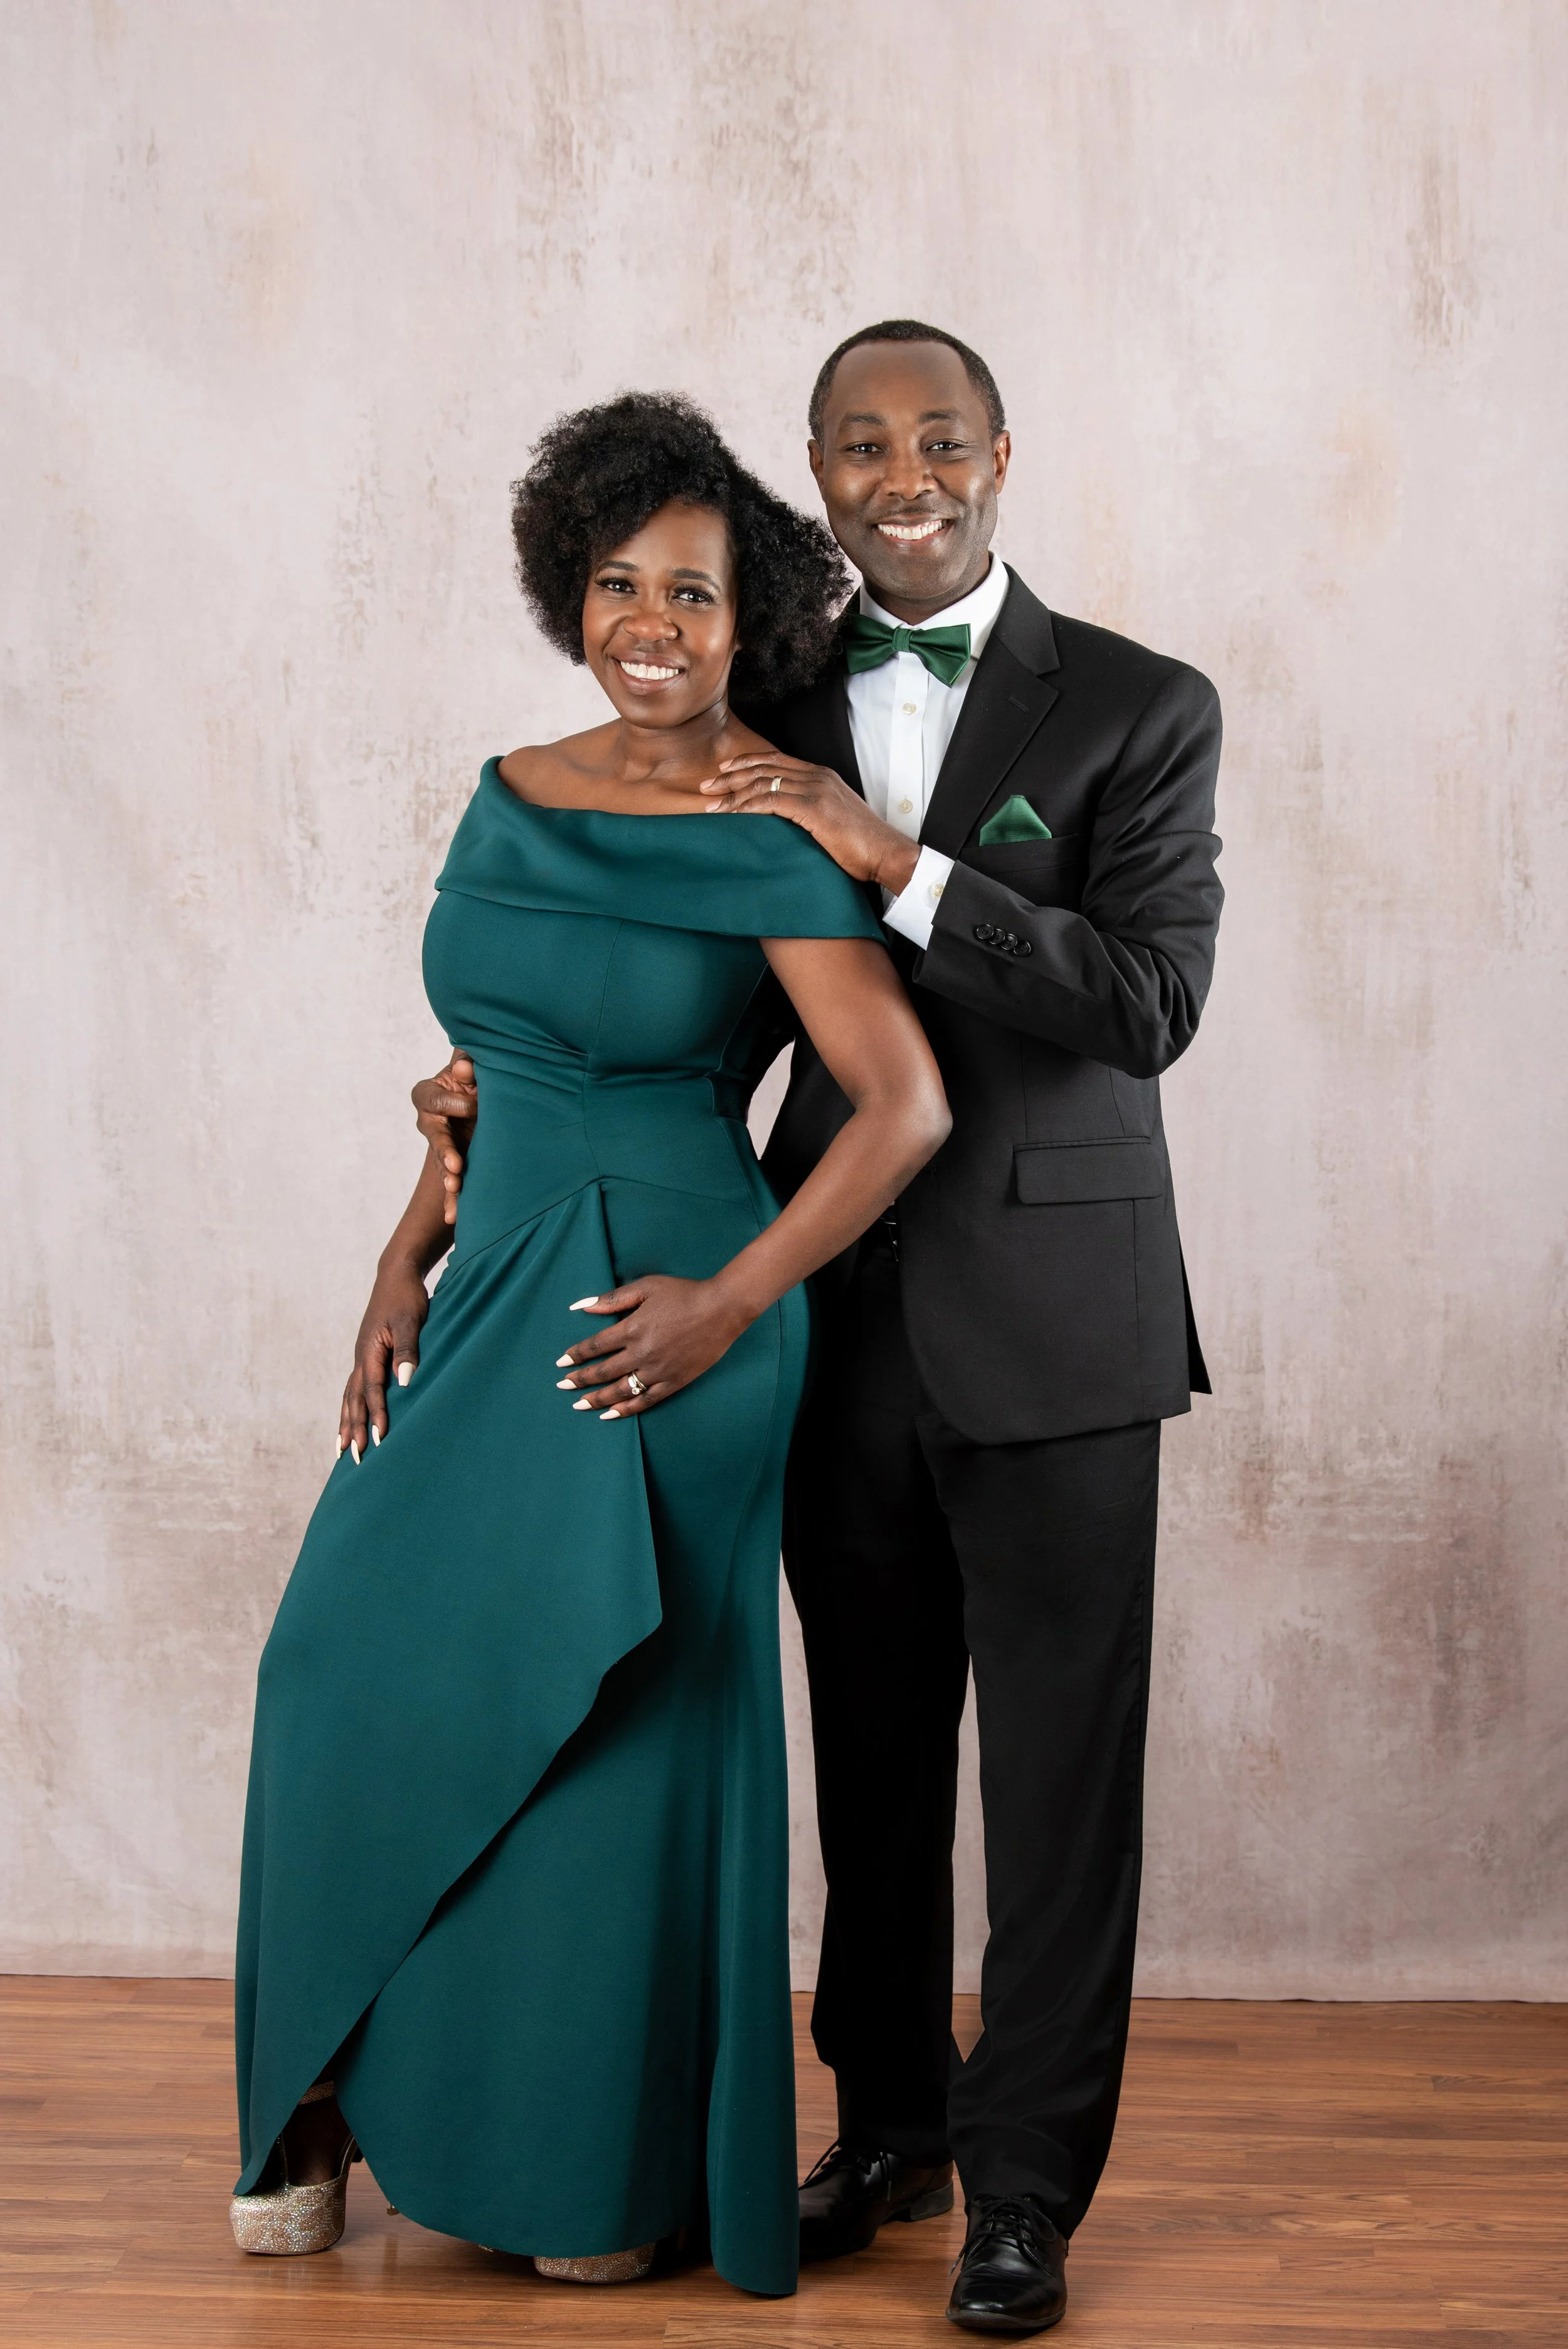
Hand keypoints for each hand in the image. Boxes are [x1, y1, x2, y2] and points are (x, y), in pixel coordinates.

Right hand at [339, 1257, 429, 1459]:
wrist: (396, 1275)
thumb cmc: (407, 1297)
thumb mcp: (410, 1321)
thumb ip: (407, 1350)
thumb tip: (404, 1381)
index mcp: (370, 1350)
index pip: (372, 1391)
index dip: (376, 1416)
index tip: (379, 1441)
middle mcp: (361, 1357)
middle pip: (353, 1400)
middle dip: (353, 1430)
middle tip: (354, 1458)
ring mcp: (361, 1357)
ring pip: (349, 1397)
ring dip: (346, 1423)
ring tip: (341, 1450)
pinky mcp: (366, 1356)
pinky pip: (353, 1388)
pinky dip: (350, 1408)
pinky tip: (350, 1420)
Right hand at [412, 1051, 476, 1224]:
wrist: (491, 1099)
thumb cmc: (480, 1078)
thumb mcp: (476, 1070)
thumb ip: (469, 1067)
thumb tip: (464, 1069)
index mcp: (429, 1094)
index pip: (433, 1099)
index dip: (453, 1103)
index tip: (475, 1105)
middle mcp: (430, 1122)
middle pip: (435, 1137)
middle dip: (445, 1152)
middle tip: (455, 1166)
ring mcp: (441, 1145)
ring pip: (441, 1164)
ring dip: (449, 1178)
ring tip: (455, 1189)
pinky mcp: (453, 1164)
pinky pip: (451, 1185)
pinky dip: (453, 1201)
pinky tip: (453, 1217)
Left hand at [553, 1274, 752, 1417]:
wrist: (722, 1309)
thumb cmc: (684, 1293)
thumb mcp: (646, 1287)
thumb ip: (613, 1299)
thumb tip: (581, 1306)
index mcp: (632, 1329)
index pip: (595, 1346)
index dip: (575, 1355)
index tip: (560, 1363)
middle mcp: (641, 1353)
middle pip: (603, 1371)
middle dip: (579, 1380)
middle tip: (562, 1387)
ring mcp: (658, 1371)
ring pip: (620, 1390)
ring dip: (597, 1399)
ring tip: (580, 1405)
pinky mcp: (674, 1382)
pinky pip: (645, 1400)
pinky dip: (626, 1409)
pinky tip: (611, 1414)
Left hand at [700, 754, 920, 896]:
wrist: (885, 852)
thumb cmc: (861, 844)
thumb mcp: (832, 819)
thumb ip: (810, 811)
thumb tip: (786, 821)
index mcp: (820, 775)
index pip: (775, 760)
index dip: (746, 763)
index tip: (724, 770)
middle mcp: (816, 776)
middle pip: (764, 767)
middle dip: (730, 776)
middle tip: (706, 786)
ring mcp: (815, 790)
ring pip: (763, 782)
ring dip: (733, 794)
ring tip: (711, 806)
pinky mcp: (813, 808)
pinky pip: (771, 801)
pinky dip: (748, 807)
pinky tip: (733, 815)